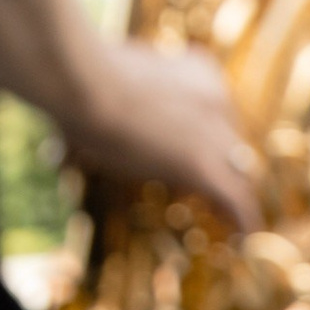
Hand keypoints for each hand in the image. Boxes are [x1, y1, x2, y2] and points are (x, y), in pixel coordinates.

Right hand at [64, 39, 261, 231]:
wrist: (82, 81)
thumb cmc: (79, 79)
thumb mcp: (110, 85)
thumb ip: (116, 104)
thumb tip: (67, 143)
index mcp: (199, 71)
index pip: (217, 112)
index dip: (208, 139)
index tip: (193, 155)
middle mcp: (217, 98)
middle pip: (233, 144)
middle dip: (224, 168)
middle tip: (215, 193)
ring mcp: (215, 132)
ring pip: (239, 173)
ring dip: (233, 197)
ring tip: (233, 222)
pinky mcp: (205, 167)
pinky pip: (236, 200)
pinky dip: (242, 220)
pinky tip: (242, 238)